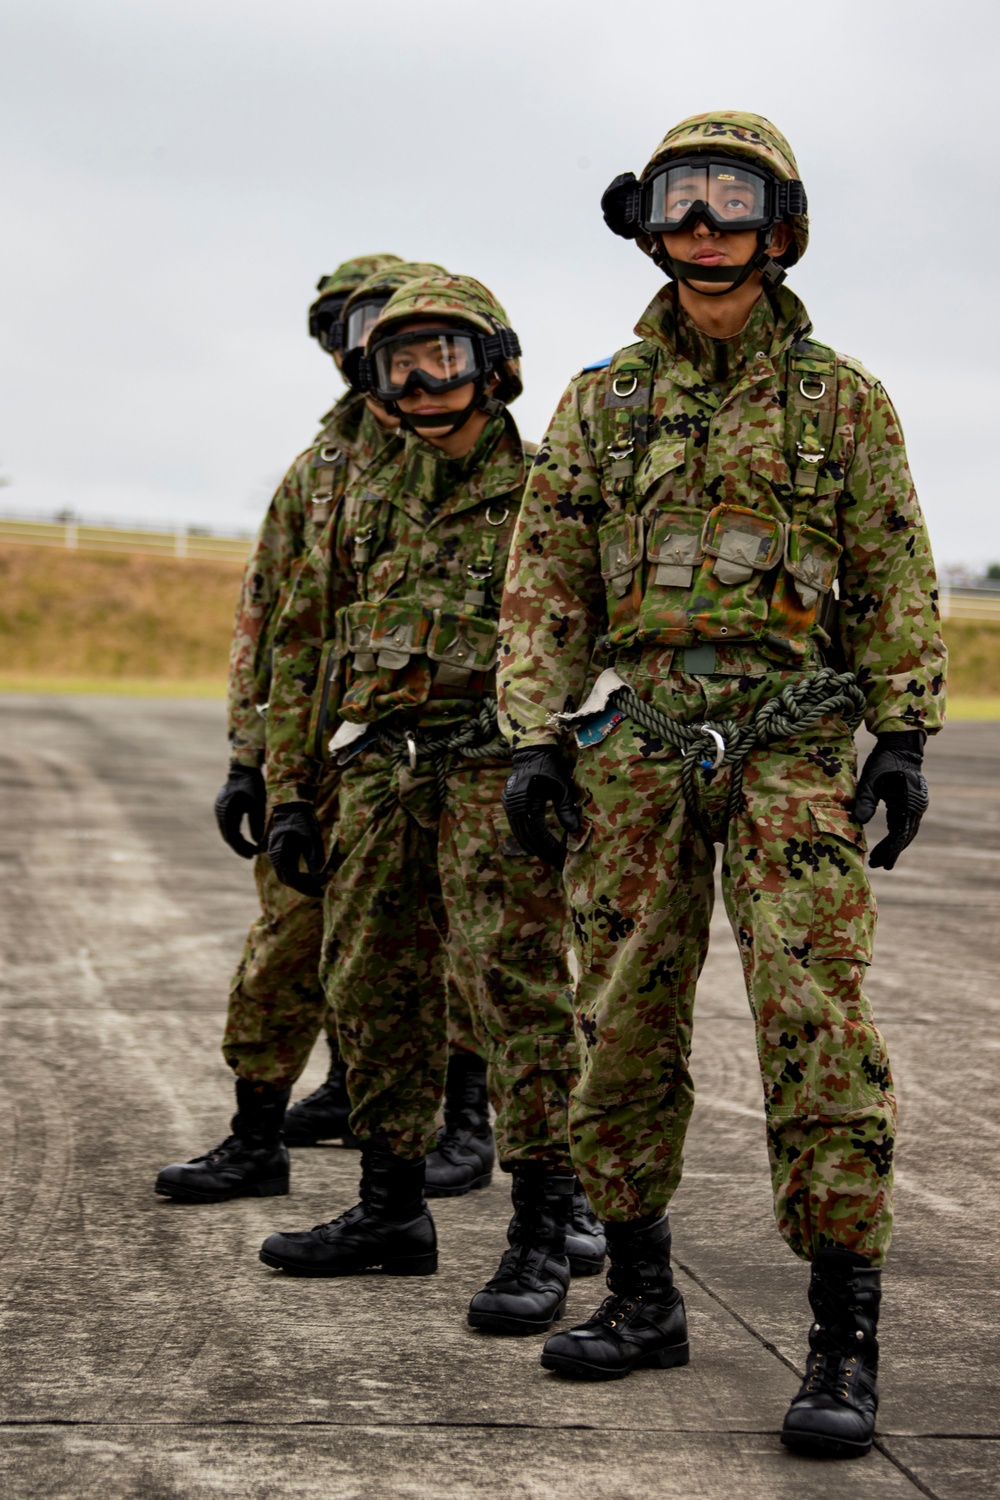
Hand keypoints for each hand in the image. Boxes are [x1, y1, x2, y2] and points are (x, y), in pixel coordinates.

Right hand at [214, 763, 265, 857]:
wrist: (243, 769)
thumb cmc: (253, 785)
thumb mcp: (257, 804)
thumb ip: (257, 823)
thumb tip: (257, 842)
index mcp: (227, 811)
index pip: (232, 836)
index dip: (241, 848)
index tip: (252, 855)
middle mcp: (220, 812)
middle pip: (228, 836)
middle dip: (240, 847)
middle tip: (252, 855)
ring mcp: (220, 809)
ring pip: (227, 831)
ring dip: (237, 841)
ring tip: (250, 849)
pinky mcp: (222, 808)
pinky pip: (227, 825)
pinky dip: (235, 833)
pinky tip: (244, 839)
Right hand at [267, 803, 326, 896]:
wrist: (293, 806)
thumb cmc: (303, 819)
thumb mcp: (312, 838)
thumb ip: (315, 859)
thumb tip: (321, 879)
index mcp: (280, 853)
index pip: (291, 878)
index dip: (305, 888)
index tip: (320, 892)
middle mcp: (275, 856)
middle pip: (287, 880)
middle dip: (304, 887)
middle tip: (320, 891)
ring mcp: (277, 855)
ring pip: (287, 875)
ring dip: (302, 882)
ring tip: (319, 884)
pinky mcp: (281, 853)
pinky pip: (289, 869)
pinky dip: (300, 875)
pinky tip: (312, 875)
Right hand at [502, 747, 579, 870]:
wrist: (531, 751)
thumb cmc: (550, 766)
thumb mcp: (562, 786)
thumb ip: (566, 809)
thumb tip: (574, 831)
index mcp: (525, 801)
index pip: (537, 831)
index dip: (549, 846)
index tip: (562, 856)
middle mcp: (512, 805)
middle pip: (526, 837)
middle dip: (542, 851)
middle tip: (557, 863)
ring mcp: (509, 805)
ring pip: (519, 834)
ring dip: (534, 847)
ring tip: (550, 858)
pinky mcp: (510, 805)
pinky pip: (518, 827)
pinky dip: (528, 838)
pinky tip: (539, 845)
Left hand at [853, 730, 927, 869]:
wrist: (901, 747)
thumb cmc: (883, 761)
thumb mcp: (870, 779)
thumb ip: (865, 800)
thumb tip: (859, 821)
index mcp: (908, 802)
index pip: (900, 833)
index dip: (890, 850)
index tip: (882, 863)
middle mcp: (917, 806)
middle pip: (905, 835)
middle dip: (891, 852)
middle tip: (879, 866)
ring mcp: (918, 805)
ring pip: (907, 831)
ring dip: (894, 845)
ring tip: (881, 860)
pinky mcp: (914, 802)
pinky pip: (906, 823)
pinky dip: (897, 834)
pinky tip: (887, 843)